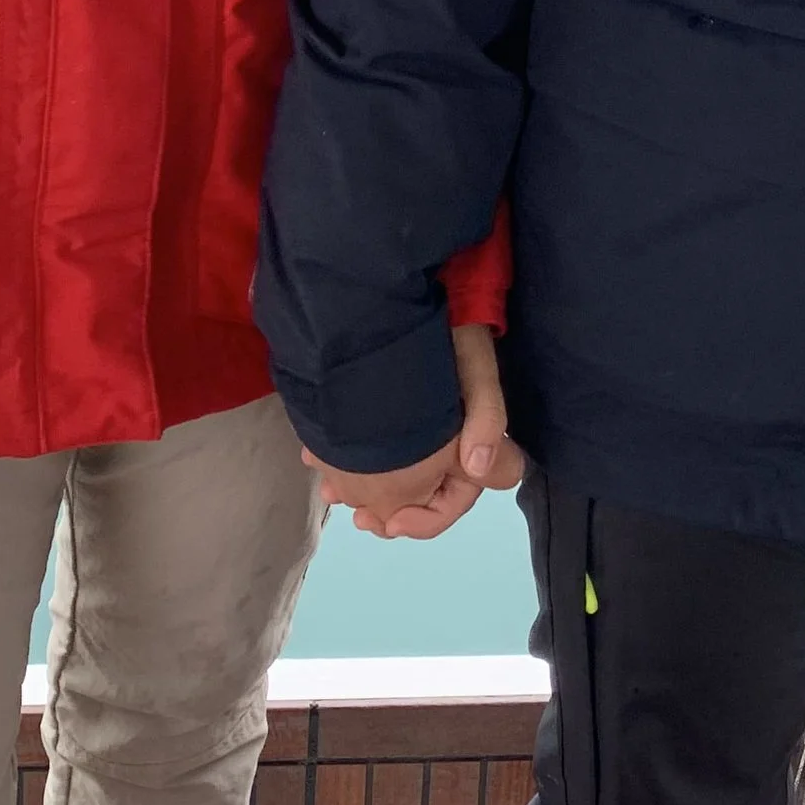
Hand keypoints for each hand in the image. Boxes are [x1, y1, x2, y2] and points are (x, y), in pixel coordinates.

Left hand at [303, 325, 524, 539]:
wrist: (408, 284)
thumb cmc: (452, 325)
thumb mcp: (473, 364)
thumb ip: (485, 414)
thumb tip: (473, 466)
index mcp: (473, 438)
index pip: (460, 497)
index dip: (431, 517)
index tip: (394, 521)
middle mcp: (448, 440)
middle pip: (422, 495)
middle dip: (389, 512)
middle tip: (356, 516)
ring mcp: (419, 428)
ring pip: (395, 477)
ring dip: (364, 490)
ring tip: (330, 490)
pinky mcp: (393, 412)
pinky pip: (375, 449)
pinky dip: (350, 461)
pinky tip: (319, 458)